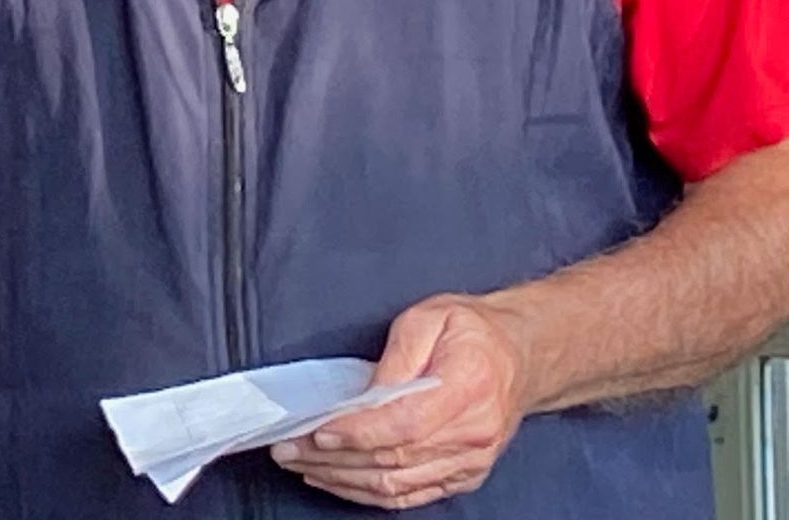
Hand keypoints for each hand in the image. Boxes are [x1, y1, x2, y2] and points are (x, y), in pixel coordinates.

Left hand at [270, 293, 530, 509]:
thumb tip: (367, 392)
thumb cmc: (473, 330)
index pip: (404, 424)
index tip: (317, 431)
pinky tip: (336, 480)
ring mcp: (471, 461)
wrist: (522, 356)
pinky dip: (369, 493)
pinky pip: (411, 494)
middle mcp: (472, 434)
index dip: (357, 432)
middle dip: (333, 457)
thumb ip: (399, 354)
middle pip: (393, 459)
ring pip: (397, 484)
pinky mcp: (464, 475)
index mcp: (467, 388)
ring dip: (342, 478)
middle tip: (287, 447)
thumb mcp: (432, 317)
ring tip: (300, 463)